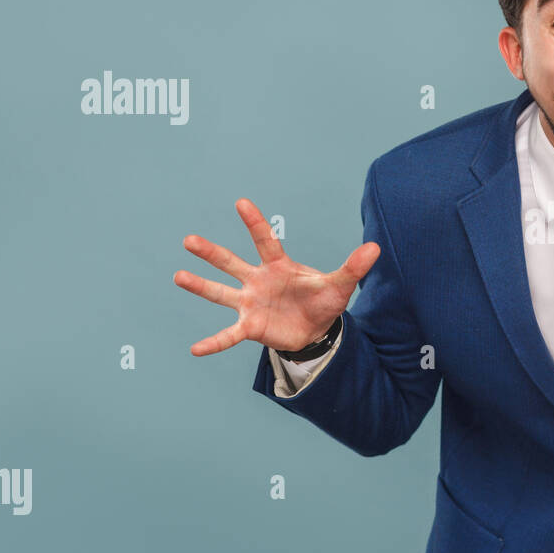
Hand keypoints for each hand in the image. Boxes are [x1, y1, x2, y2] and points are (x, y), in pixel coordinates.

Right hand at [173, 197, 379, 355]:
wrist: (317, 329)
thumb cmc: (323, 301)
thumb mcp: (340, 285)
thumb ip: (353, 266)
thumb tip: (376, 247)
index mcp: (279, 266)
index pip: (265, 240)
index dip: (254, 222)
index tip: (241, 202)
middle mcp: (259, 281)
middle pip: (232, 263)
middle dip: (211, 253)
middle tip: (189, 240)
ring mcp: (251, 303)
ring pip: (221, 293)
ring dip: (200, 286)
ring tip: (178, 275)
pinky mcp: (251, 326)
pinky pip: (229, 335)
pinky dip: (213, 343)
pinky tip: (194, 350)